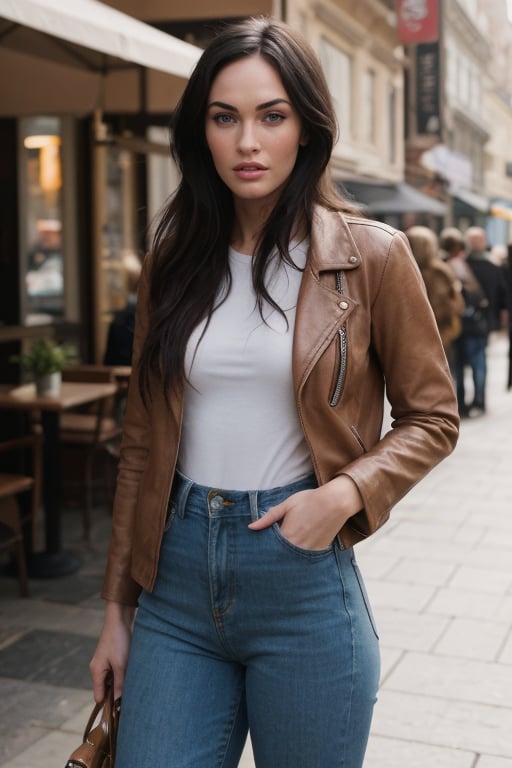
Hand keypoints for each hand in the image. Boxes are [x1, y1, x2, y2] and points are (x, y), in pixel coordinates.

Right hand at [89, 601, 135, 702]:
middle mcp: (98, 669)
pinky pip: (117, 672)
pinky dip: (124, 675)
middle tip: (131, 701)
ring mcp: (105, 663)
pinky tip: (134, 676)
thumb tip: (119, 703)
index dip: (109, 705)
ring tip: (135, 688)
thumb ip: (120, 684)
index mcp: (96, 672)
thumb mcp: (120, 664)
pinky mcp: (113, 658)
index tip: (121, 713)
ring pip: (113, 681)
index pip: (99, 697)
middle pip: (106, 690)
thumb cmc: (118, 640)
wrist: (120, 618)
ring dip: (122, 684)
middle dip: (117, 695)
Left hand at [248, 475, 362, 549]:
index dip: (263, 548)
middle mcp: (297, 546)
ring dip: (286, 557)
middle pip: (280, 556)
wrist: (335, 502)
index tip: (257, 550)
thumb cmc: (309, 501)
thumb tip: (251, 527)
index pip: (269, 548)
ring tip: (282, 554)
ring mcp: (309, 551)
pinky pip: (305, 559)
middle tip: (267, 557)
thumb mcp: (287, 505)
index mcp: (287, 535)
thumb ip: (268, 518)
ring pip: (293, 559)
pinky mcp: (319, 552)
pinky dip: (299, 556)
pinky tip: (297, 551)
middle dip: (274, 555)